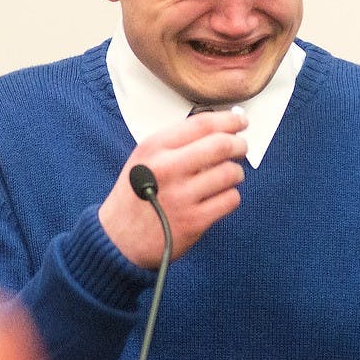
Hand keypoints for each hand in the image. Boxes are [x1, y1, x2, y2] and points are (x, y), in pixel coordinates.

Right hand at [98, 109, 247, 267]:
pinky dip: (231, 196)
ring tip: (228, 176)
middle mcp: (168, 168)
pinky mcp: (194, 221)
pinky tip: (220, 197)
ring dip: (236, 173)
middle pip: (221, 145)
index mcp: (155, 148)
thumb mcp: (145, 158)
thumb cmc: (136, 194)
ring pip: (230, 173)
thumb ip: (177, 142)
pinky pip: (230, 200)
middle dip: (239, 144)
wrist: (118, 239)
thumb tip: (221, 127)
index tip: (241, 121)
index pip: (202, 123)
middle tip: (242, 147)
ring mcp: (182, 196)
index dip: (229, 120)